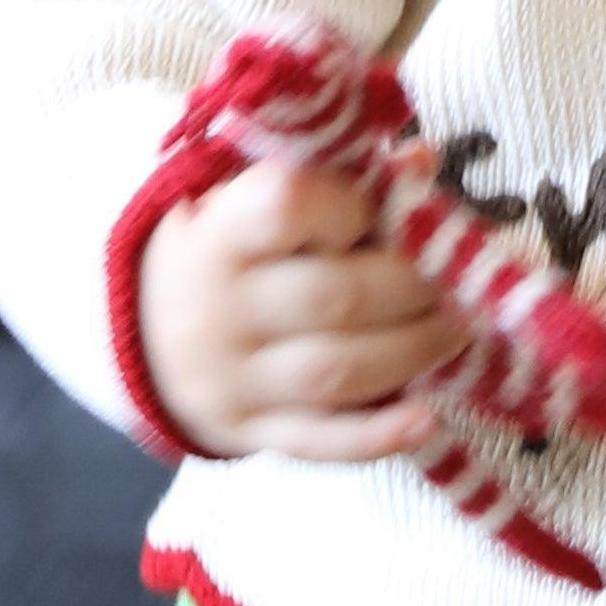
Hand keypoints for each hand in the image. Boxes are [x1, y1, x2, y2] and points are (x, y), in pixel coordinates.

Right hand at [137, 161, 475, 461]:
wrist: (147, 332)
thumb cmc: (230, 248)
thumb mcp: (255, 200)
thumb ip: (335, 178)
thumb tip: (421, 164)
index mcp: (219, 234)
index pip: (286, 207)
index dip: (348, 206)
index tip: (374, 212)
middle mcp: (218, 309)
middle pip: (334, 298)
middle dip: (412, 288)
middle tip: (455, 280)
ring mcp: (232, 380)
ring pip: (337, 373)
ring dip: (414, 351)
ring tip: (457, 329)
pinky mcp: (252, 431)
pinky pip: (322, 442)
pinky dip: (379, 436)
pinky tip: (427, 418)